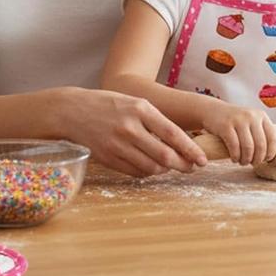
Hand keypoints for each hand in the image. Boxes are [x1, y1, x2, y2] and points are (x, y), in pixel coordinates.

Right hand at [57, 88, 208, 177]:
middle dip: (182, 165)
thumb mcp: (135, 103)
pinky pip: (134, 172)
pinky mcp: (108, 159)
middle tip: (192, 168)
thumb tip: (179, 142)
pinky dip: (147, 172)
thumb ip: (155, 120)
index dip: (190, 149)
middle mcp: (130, 127)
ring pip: (150, 167)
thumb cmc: (109, 105)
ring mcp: (117, 145)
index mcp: (140, 109)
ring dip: (165, 170)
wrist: (73, 111)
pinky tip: (151, 167)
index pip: (172, 134)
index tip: (202, 159)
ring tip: (171, 166)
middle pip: (164, 155)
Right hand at [202, 101, 275, 165]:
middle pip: (261, 145)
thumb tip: (271, 156)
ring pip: (248, 147)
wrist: (212, 111)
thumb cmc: (235, 122)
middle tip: (253, 163)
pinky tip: (234, 159)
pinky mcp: (226, 126)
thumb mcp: (250, 122)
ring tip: (243, 162)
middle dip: (258, 159)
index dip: (271, 152)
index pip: (273, 137)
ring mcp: (238, 120)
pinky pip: (234, 146)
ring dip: (246, 159)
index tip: (266, 160)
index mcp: (261, 115)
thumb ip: (261, 133)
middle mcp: (251, 116)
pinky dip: (236, 157)